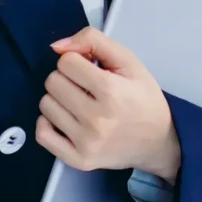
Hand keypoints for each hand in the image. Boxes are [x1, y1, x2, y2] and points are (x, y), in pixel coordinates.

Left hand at [35, 27, 180, 180]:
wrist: (158, 140)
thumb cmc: (143, 97)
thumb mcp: (128, 60)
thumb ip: (93, 41)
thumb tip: (57, 46)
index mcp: (111, 90)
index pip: (66, 62)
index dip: (77, 60)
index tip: (90, 69)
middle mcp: (97, 119)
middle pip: (53, 82)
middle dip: (67, 78)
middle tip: (85, 86)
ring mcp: (86, 142)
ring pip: (46, 105)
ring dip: (58, 99)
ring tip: (79, 102)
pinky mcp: (80, 160)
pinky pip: (42, 135)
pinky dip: (47, 123)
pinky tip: (64, 118)